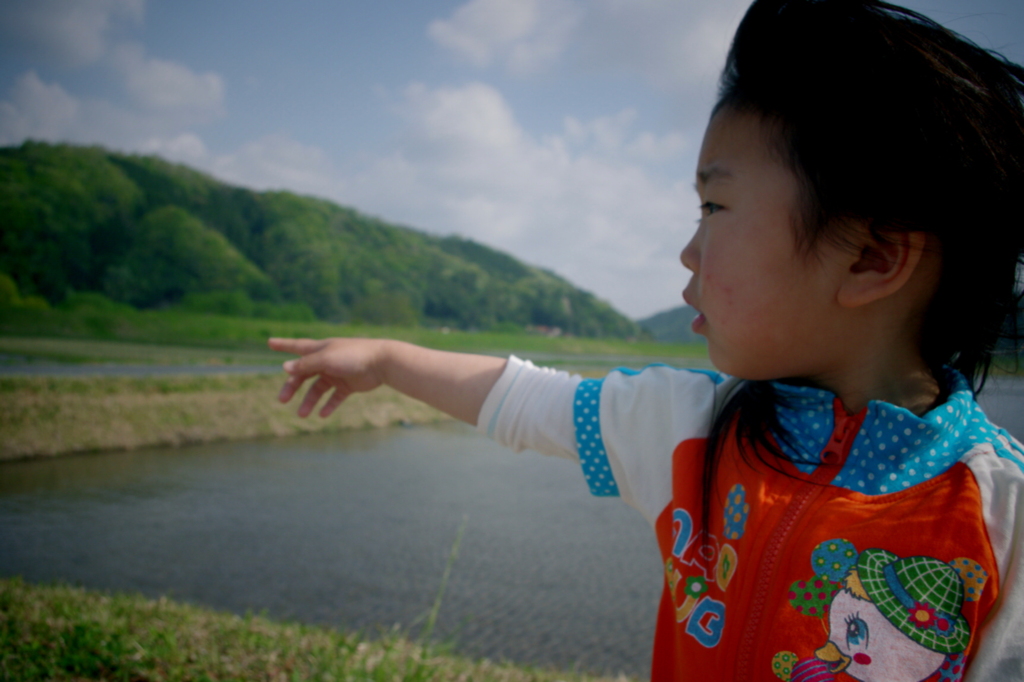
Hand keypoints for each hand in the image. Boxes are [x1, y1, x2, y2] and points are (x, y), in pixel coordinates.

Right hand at [268, 337, 388, 417]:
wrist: (382, 363)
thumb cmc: (353, 356)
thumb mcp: (326, 359)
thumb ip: (306, 364)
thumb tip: (285, 367)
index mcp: (320, 349)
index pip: (297, 347)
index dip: (283, 345)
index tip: (269, 342)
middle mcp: (327, 361)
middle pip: (304, 374)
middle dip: (292, 386)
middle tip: (282, 400)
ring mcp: (338, 373)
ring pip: (318, 389)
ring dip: (309, 401)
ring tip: (302, 414)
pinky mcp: (349, 385)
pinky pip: (335, 397)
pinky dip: (328, 405)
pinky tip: (322, 415)